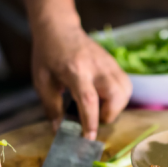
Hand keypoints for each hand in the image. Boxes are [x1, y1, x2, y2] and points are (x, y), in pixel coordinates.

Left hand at [32, 18, 131, 139]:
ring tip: (100, 108)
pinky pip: (126, 85)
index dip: (91, 121)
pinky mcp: (114, 63)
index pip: (88, 99)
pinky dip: (119, 97)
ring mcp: (109, 63)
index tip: (88, 138)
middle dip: (109, 113)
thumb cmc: (48, 55)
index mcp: (75, 70)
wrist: (59, 28)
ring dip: (116, 106)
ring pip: (126, 90)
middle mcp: (96, 66)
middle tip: (95, 117)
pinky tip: (105, 98)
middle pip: (116, 94)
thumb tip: (59, 130)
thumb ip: (51, 107)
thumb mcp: (42, 82)